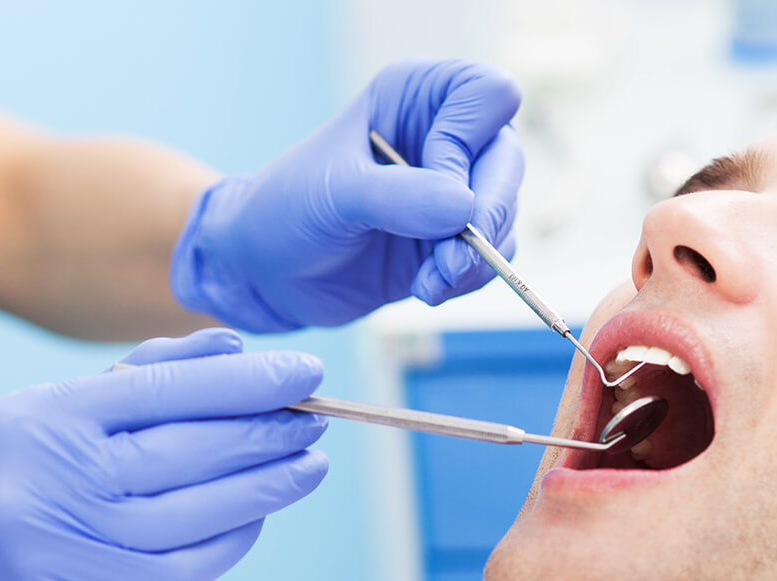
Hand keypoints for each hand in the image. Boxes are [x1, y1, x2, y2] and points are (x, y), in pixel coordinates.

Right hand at [0, 328, 328, 580]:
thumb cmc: (32, 476)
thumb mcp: (67, 412)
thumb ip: (151, 373)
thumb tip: (235, 344)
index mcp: (45, 417)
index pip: (166, 389)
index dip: (246, 381)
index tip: (306, 371)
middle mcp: (57, 477)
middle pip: (191, 448)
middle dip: (268, 430)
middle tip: (318, 416)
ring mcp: (79, 541)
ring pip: (203, 508)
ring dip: (270, 484)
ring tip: (311, 463)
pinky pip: (196, 560)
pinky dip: (239, 532)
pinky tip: (264, 509)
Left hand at [171, 58, 523, 331]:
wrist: (268, 271)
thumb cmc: (287, 208)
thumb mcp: (334, 193)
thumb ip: (398, 196)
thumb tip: (465, 210)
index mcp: (418, 96)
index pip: (487, 96)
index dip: (467, 144)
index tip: (432, 188)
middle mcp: (446, 134)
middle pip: (508, 160)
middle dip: (486, 215)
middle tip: (451, 260)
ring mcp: (456, 188)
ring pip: (506, 213)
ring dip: (475, 257)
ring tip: (429, 282)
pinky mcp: (457, 237)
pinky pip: (495, 254)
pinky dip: (469, 278)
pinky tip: (427, 288)